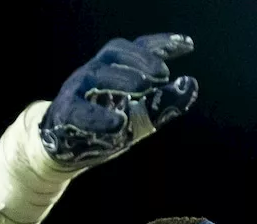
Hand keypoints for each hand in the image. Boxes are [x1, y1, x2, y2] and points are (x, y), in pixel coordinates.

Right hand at [40, 34, 198, 165]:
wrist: (65, 147)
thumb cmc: (105, 123)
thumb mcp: (140, 114)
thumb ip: (164, 101)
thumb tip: (191, 84)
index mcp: (114, 69)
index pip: (137, 48)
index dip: (161, 43)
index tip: (188, 45)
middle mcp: (95, 72)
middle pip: (115, 53)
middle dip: (141, 60)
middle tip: (164, 74)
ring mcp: (78, 90)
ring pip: (97, 75)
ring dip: (123, 79)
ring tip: (146, 87)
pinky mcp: (65, 114)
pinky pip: (80, 111)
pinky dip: (100, 116)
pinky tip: (119, 123)